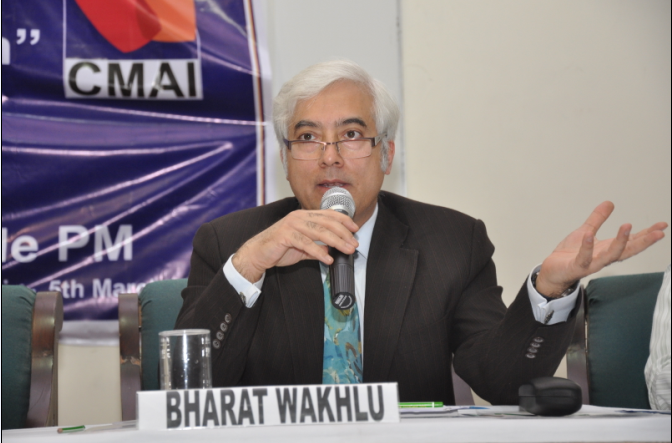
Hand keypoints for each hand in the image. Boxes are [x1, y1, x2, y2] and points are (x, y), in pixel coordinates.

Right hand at [232, 210, 359, 281]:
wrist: (257, 254)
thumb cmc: (279, 248)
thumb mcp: (302, 247)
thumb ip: (317, 247)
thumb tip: (332, 251)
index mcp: (303, 215)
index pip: (328, 214)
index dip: (344, 220)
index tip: (355, 229)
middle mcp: (298, 216)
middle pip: (327, 223)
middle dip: (344, 234)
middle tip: (354, 244)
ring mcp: (291, 224)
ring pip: (319, 231)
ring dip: (336, 242)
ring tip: (346, 250)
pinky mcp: (285, 235)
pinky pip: (306, 243)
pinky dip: (319, 252)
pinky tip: (327, 259)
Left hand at [536, 201, 667, 296]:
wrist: (552, 271)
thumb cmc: (569, 255)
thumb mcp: (585, 232)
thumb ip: (597, 219)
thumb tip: (609, 203)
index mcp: (607, 249)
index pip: (631, 241)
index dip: (647, 234)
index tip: (662, 226)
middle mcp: (603, 258)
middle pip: (627, 250)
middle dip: (644, 241)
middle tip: (658, 232)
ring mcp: (591, 264)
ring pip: (609, 256)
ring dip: (620, 242)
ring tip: (627, 226)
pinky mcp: (576, 268)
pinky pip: (583, 258)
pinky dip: (587, 247)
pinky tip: (590, 235)